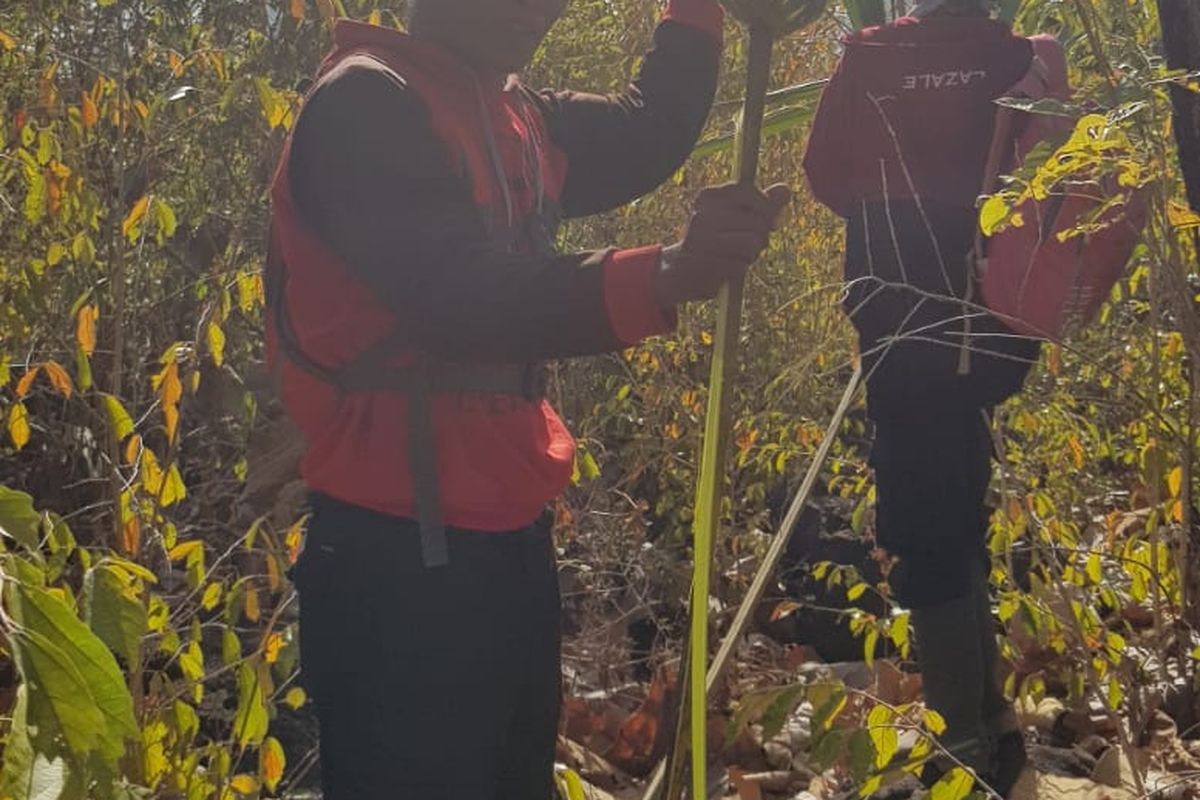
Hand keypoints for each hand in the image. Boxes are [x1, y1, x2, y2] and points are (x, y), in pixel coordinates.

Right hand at [656, 182, 790, 307]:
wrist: (678, 270)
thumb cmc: (713, 240)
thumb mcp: (734, 215)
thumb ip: (761, 202)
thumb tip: (784, 190)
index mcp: (707, 197)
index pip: (748, 192)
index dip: (765, 206)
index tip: (763, 217)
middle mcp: (702, 215)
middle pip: (757, 221)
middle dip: (760, 235)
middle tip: (746, 243)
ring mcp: (702, 241)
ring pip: (752, 243)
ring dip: (751, 254)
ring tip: (737, 255)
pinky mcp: (705, 265)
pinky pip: (741, 266)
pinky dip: (740, 269)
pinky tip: (727, 268)